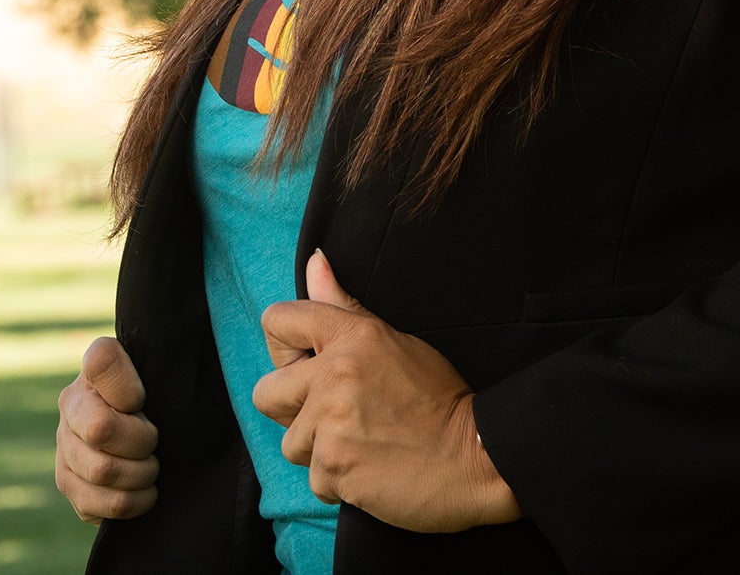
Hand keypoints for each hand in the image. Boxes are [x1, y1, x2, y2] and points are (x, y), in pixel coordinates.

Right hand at [55, 335, 160, 523]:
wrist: (147, 430)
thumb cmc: (161, 396)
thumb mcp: (163, 372)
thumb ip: (161, 359)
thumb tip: (139, 397)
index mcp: (94, 369)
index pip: (103, 361)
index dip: (128, 388)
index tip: (142, 400)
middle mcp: (71, 403)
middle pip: (102, 428)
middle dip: (142, 440)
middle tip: (155, 441)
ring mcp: (64, 445)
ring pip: (103, 470)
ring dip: (140, 473)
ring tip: (151, 466)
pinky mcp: (68, 483)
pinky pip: (102, 504)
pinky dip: (134, 501)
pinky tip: (144, 490)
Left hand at [253, 249, 523, 532]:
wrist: (474, 456)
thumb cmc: (438, 397)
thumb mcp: (394, 341)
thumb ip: (345, 308)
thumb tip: (313, 260)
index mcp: (352, 336)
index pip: (278, 321)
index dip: (287, 346)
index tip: (309, 363)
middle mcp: (335, 375)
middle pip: (266, 391)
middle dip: (293, 408)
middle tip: (336, 413)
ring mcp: (331, 424)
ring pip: (290, 441)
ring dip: (319, 448)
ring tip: (363, 442)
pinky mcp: (332, 469)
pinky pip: (313, 478)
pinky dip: (339, 478)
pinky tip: (371, 467)